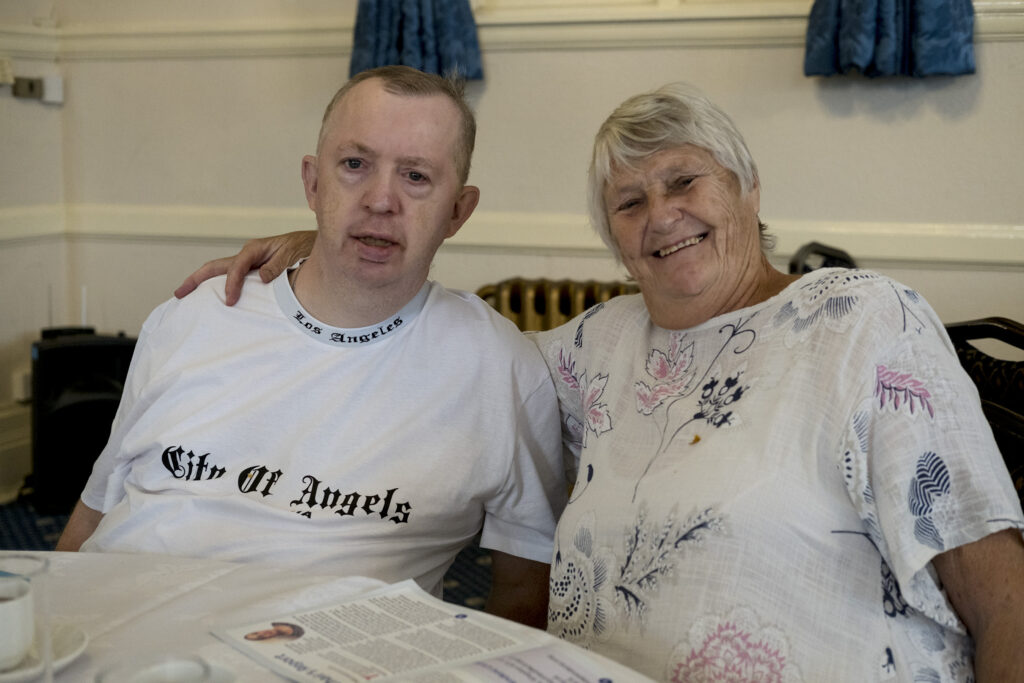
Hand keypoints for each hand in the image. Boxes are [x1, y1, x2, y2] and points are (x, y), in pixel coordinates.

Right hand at [173, 230, 316, 304]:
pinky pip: (233, 278)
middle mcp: (248, 255)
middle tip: (179, 293)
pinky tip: (214, 299)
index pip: (235, 268)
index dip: (230, 285)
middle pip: (216, 267)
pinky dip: (220, 286)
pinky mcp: (253, 270)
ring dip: (204, 283)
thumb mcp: (292, 255)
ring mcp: (249, 262)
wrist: (314, 246)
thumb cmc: (303, 249)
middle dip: (196, 280)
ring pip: (221, 272)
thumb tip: (261, 277)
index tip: (229, 301)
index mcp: (255, 249)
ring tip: (188, 297)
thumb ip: (277, 266)